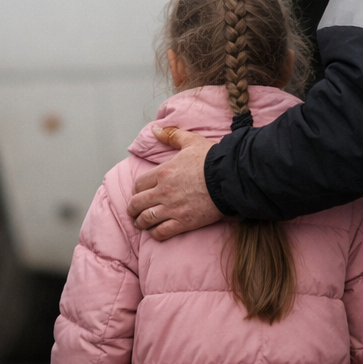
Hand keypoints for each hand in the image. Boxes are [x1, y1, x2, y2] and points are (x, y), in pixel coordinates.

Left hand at [124, 125, 223, 239]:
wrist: (229, 178)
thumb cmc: (211, 159)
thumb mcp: (190, 141)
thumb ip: (171, 135)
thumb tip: (154, 129)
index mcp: (162, 172)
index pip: (138, 185)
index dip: (136, 190)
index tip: (138, 193)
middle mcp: (163, 192)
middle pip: (137, 204)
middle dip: (133, 209)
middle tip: (134, 211)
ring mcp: (173, 208)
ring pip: (146, 219)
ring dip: (141, 222)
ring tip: (141, 223)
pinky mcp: (184, 222)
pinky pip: (162, 232)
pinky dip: (155, 233)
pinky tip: (155, 231)